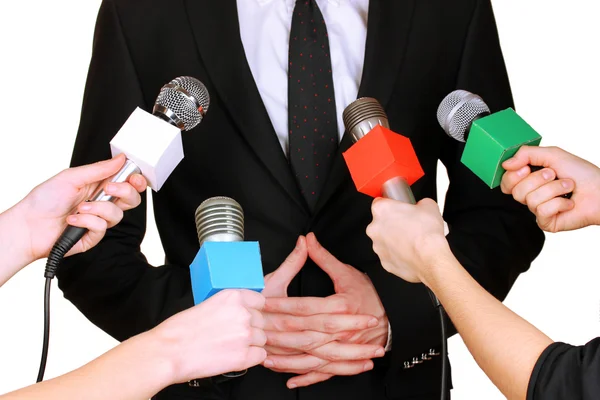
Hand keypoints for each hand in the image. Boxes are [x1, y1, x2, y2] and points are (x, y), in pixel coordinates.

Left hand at [15, 154, 146, 259]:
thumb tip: (120, 159)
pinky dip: (86, 222)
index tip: (134, 177)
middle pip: (131, 200)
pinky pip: (102, 227)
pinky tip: (72, 220)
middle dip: (125, 192)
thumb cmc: (43, 200)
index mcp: (98, 186)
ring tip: (79, 208)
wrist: (28, 226)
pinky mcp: (93, 236)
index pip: (126, 183)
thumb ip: (99, 169)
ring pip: (117, 215)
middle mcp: (101, 203)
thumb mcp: (71, 177)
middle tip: (110, 188)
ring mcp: (98, 220)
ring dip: (98, 209)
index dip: (135, 180)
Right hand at [151, 289, 266, 382]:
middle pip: (261, 321)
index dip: (253, 311)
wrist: (168, 351)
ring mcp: (246, 335)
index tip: (245, 317)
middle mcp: (243, 313)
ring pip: (262, 339)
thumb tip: (240, 311)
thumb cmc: (180, 329)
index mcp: (233, 297)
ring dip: (251, 344)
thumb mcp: (207, 304)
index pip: (260, 301)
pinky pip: (260, 355)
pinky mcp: (244, 357)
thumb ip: (229, 306)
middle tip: (233, 335)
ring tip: (231, 347)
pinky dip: (250, 358)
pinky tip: (235, 357)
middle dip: (251, 328)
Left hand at [263, 233, 385, 387]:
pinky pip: (324, 372)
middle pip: (306, 332)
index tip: (264, 303)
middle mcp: (342, 329)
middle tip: (257, 333)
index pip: (306, 306)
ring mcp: (343, 346)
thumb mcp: (346, 272)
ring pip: (312, 356)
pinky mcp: (344, 358)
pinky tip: (290, 380)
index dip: (283, 304)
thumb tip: (307, 239)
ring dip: (289, 360)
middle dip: (280, 334)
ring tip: (267, 359)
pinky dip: (307, 378)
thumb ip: (323, 257)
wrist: (392, 314)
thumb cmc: (367, 293)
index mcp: (340, 305)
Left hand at [366, 198, 449, 283]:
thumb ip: (420, 203)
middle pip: (381, 223)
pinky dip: (398, 254)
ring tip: (412, 240)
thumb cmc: (426, 234)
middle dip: (393, 223)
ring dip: (394, 239)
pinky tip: (410, 251)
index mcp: (381, 210)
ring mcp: (378, 246)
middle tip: (409, 225)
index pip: (379, 202)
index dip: (392, 205)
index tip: (398, 208)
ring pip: (384, 240)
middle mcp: (375, 228)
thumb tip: (422, 206)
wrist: (430, 257)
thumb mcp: (429, 206)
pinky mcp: (384, 261)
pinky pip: (389, 255)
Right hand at [501, 146, 599, 231]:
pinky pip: (542, 211)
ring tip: (567, 187)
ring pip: (530, 200)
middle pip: (515, 191)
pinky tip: (568, 203)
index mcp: (529, 179)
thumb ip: (526, 154)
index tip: (527, 168)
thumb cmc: (582, 174)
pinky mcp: (546, 222)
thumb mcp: (552, 154)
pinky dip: (559, 203)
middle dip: (538, 180)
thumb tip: (505, 164)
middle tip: (553, 175)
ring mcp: (538, 210)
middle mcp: (531, 195)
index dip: (513, 174)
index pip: (506, 181)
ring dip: (554, 189)